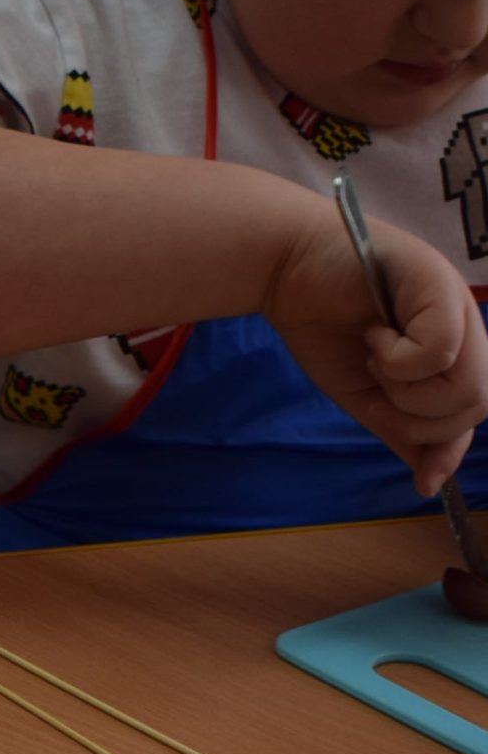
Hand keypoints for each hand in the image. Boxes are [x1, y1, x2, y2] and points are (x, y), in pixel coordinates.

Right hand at [262, 210, 487, 498]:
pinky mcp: (440, 286)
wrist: (285, 271)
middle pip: (476, 404)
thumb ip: (403, 430)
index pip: (474, 412)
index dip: (450, 448)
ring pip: (466, 385)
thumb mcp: (367, 395)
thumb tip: (429, 482)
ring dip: (407, 390)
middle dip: (419, 416)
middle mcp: (466, 326)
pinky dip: (398, 359)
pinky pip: (439, 352)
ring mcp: (457, 304)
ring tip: (374, 356)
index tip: (424, 480)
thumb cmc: (321, 325)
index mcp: (454, 352)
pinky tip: (374, 335)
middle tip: (378, 384)